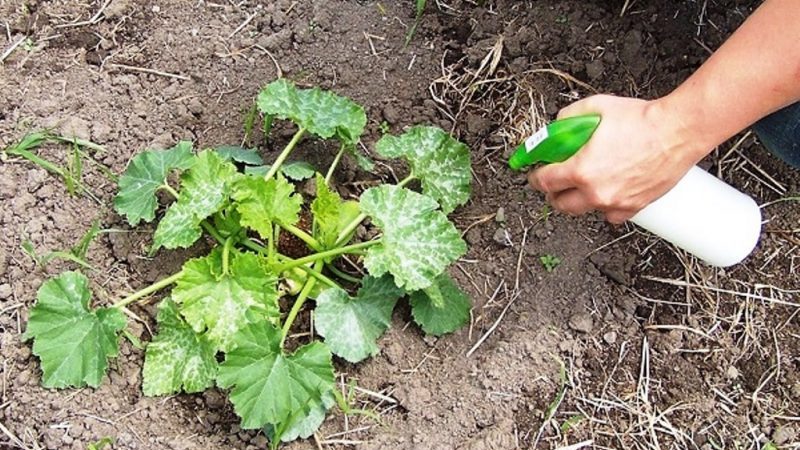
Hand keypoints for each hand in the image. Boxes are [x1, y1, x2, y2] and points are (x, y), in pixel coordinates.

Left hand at [528, 94, 708, 222]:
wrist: (678, 131)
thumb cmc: (642, 120)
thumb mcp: (596, 107)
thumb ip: (569, 118)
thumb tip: (557, 126)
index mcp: (581, 169)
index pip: (544, 182)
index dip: (535, 177)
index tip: (535, 174)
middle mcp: (595, 191)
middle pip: (560, 203)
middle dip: (553, 193)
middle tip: (555, 183)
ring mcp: (615, 202)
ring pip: (584, 210)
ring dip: (578, 200)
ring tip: (581, 186)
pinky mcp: (634, 207)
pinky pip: (610, 215)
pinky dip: (605, 206)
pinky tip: (606, 192)